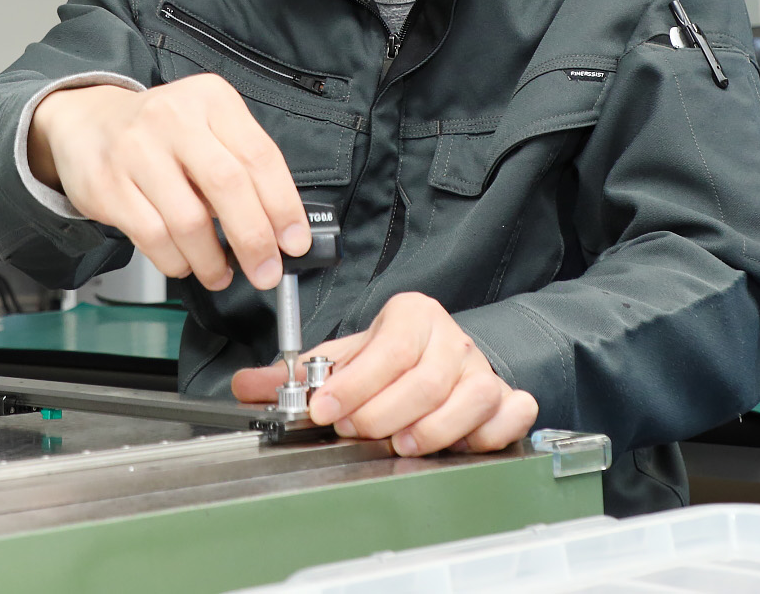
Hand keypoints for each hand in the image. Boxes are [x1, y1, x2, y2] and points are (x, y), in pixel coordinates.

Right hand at [28, 73, 309, 290]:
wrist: (87, 123)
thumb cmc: (161, 134)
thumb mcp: (207, 128)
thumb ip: (242, 168)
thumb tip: (279, 230)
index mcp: (210, 100)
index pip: (259, 156)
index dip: (283, 206)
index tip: (293, 242)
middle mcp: (173, 117)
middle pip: (228, 185)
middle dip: (254, 239)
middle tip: (266, 271)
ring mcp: (136, 150)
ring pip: (189, 220)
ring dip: (212, 260)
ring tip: (220, 272)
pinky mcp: (108, 184)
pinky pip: (153, 237)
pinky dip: (176, 261)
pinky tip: (184, 263)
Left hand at [232, 292, 536, 456]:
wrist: (440, 354)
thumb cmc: (391, 358)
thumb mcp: (344, 357)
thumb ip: (297, 374)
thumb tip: (247, 387)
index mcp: (412, 316)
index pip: (387, 350)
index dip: (355, 386)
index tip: (327, 411)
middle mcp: (451, 339)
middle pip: (427, 380)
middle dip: (384, 414)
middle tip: (357, 431)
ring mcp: (483, 369)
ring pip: (471, 399)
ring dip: (433, 430)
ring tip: (401, 444)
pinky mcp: (507, 397)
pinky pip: (512, 413)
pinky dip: (490, 433)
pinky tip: (461, 444)